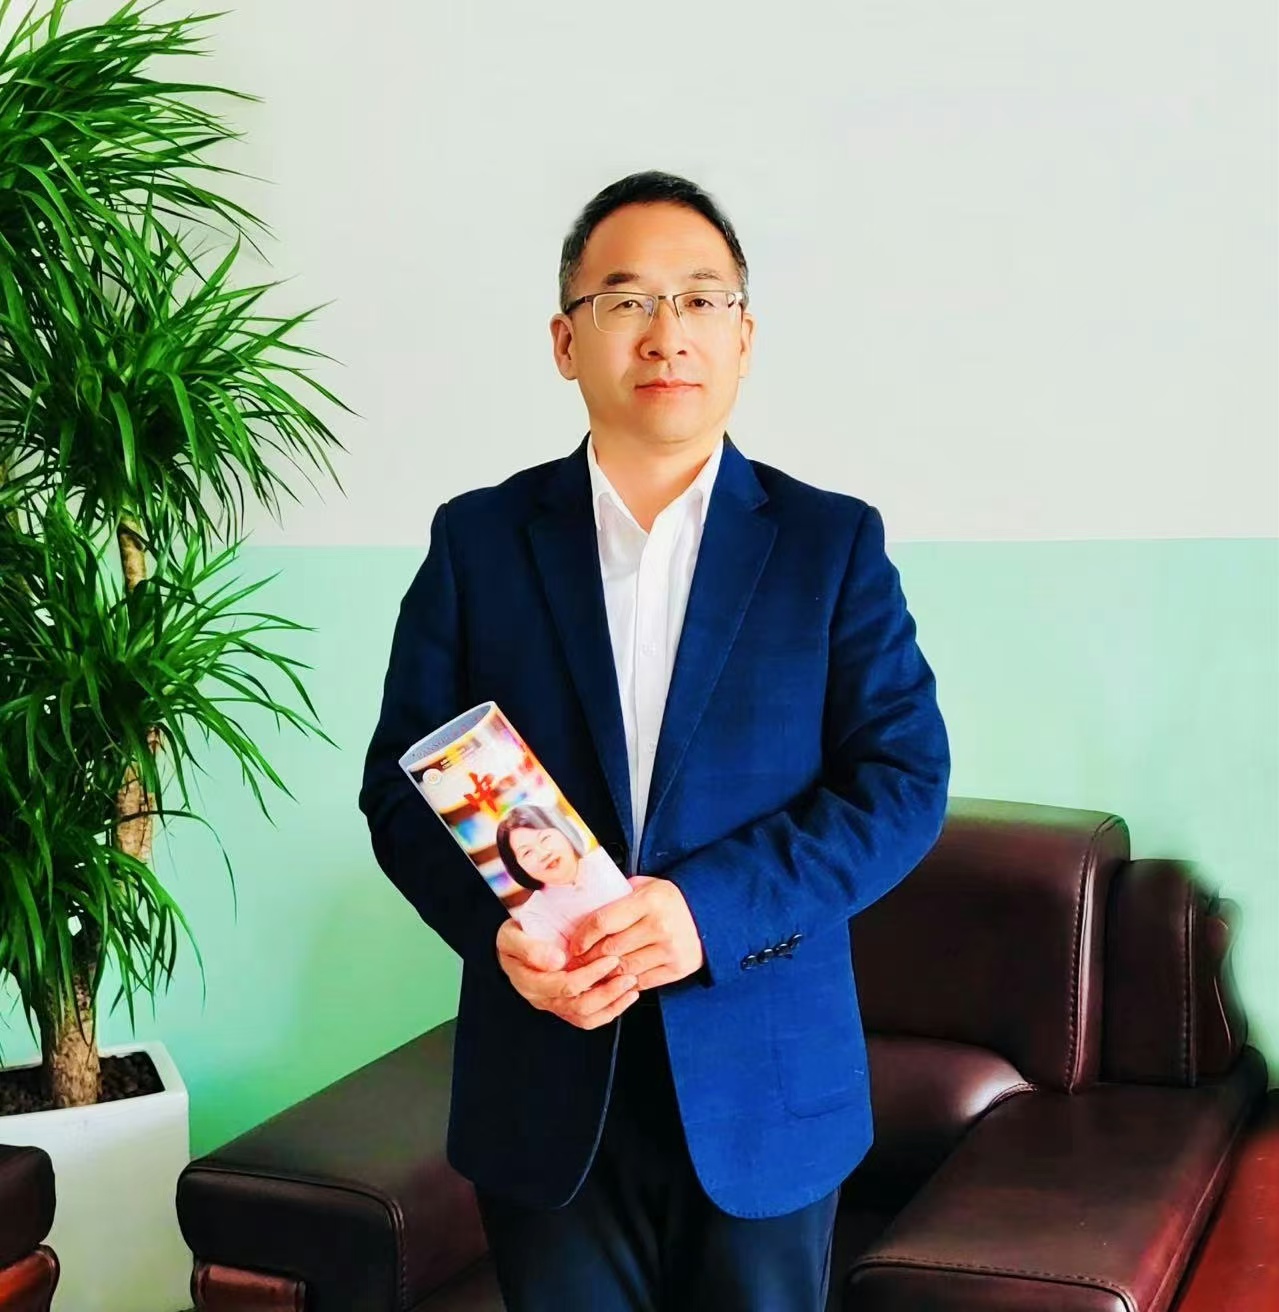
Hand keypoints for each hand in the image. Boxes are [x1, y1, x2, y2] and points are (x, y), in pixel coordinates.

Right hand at [495, 918, 639, 1029]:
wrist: (513, 944)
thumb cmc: (514, 937)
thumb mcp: (510, 936)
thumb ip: (530, 948)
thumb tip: (557, 961)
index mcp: (530, 983)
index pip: (565, 985)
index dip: (590, 974)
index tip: (610, 958)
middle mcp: (543, 999)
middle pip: (579, 1006)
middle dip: (607, 992)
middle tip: (628, 975)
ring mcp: (554, 1005)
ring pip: (586, 1017)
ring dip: (612, 1004)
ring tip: (631, 986)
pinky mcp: (565, 1006)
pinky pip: (588, 1018)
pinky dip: (610, 1010)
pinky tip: (625, 996)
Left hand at [568, 875, 704, 990]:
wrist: (709, 915)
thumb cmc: (671, 900)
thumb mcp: (646, 886)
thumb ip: (618, 895)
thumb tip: (584, 908)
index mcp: (650, 901)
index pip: (603, 922)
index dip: (582, 936)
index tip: (574, 944)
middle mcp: (660, 926)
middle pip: (610, 949)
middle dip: (588, 958)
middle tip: (577, 961)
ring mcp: (670, 949)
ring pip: (623, 968)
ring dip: (604, 973)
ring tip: (593, 971)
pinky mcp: (677, 968)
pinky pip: (641, 981)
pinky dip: (625, 981)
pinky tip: (618, 976)